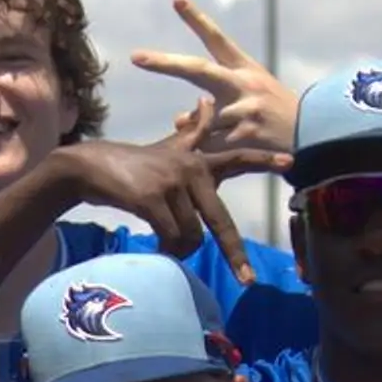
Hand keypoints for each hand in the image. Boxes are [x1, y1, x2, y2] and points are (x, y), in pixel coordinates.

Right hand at [56, 116, 290, 283]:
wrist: (90, 166)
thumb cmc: (132, 163)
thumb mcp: (167, 147)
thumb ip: (193, 132)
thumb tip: (205, 101)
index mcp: (198, 160)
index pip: (237, 159)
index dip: (264, 161)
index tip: (291, 163)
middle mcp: (190, 169)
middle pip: (220, 221)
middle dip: (234, 254)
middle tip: (247, 280)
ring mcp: (172, 183)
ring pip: (191, 236)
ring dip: (179, 250)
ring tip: (166, 246)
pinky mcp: (152, 198)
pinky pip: (170, 237)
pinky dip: (166, 249)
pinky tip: (157, 247)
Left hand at [132, 0, 298, 154]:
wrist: (312, 134)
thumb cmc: (271, 113)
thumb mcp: (245, 99)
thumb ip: (209, 106)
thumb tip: (177, 120)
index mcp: (242, 67)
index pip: (215, 39)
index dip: (195, 19)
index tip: (176, 0)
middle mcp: (242, 83)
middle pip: (197, 70)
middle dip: (165, 64)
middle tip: (137, 57)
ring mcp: (244, 108)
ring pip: (201, 120)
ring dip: (201, 134)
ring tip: (225, 139)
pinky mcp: (245, 134)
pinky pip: (210, 145)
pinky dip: (208, 152)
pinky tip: (225, 152)